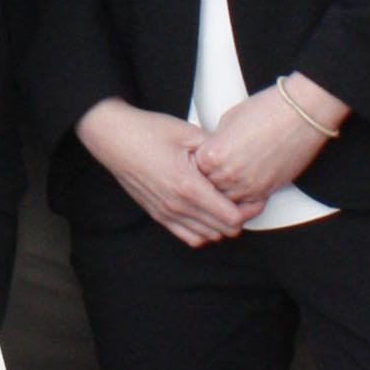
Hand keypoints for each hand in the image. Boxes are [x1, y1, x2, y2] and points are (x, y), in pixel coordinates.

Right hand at [77, 98, 253, 246]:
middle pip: (223, 230)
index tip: (255, 196)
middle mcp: (177, 205)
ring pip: (208, 236)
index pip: (231, 217)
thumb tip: (237, 159)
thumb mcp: (188, 133)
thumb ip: (216, 150)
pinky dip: (203, 230)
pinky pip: (189, 237)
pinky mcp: (158, 215)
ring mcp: (166, 213)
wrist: (113, 138)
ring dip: (221, 224)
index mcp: (188, 186)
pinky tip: (206, 212)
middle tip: (245, 199)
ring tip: (226, 204)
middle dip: (240, 217)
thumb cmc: (147, 131)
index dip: (249, 208)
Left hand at [193, 77, 343, 212]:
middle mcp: (228, 174)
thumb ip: (215, 141)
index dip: (195, 166)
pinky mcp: (266, 192)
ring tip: (228, 181)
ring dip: (225, 193)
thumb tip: (211, 149)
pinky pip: (247, 205)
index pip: (193, 170)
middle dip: (208, 181)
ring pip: (225, 201)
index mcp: (213, 155)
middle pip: (207, 188)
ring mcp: (247, 186)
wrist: (299, 116)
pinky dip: (243, 199)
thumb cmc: (268, 111)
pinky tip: (242, 190)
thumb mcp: (228, 121)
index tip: (197, 164)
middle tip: (211, 174)